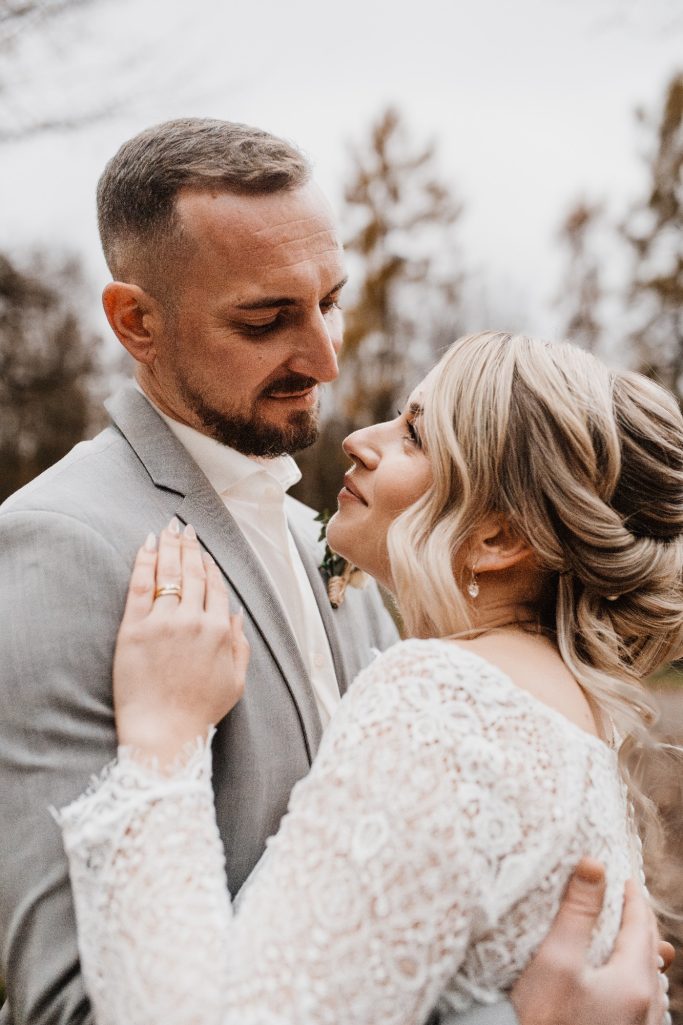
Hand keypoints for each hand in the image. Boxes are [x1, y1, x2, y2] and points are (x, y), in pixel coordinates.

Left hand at [113, 520, 249, 764]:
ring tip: (167, 529)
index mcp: (220, 631)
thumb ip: (240, 645)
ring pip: (168, 573)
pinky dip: (143, 561)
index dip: (209, 565)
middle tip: (184, 527)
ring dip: (169, 546)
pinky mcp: (134, 629)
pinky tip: (146, 545)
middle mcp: (193, 621)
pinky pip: (140, 586)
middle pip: (192, 573)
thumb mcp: (236, 682)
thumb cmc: (200, 712)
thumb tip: (235, 614)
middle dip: (189, 546)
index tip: (204, 551)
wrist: (164, 734)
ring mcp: (163, 623)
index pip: (215, 587)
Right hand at [511, 858, 672, 1024]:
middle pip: (651, 953)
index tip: (623, 877)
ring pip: (652, 980)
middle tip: (630, 898)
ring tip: (635, 935)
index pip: (640, 926)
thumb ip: (578, 912)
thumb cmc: (541, 1018)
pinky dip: (640, 979)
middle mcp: (646, 1008)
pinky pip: (646, 1003)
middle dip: (641, 921)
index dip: (631, 897)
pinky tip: (630, 982)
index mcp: (633, 982)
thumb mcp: (556, 959)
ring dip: (643, 951)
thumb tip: (595, 864)